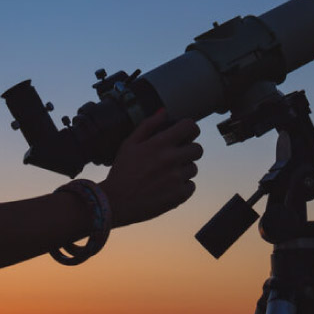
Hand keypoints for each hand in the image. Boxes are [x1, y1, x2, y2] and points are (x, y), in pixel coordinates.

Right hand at [100, 111, 202, 226]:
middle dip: (188, 150)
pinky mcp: (179, 195)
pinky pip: (191, 186)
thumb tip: (164, 111)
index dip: (189, 129)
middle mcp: (171, 159)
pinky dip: (182, 187)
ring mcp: (176, 178)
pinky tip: (167, 187)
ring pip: (193, 168)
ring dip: (183, 170)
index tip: (185, 134)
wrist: (115, 202)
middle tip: (175, 156)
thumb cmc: (121, 171)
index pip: (190, 126)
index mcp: (160, 143)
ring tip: (165, 175)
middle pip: (198, 149)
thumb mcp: (129, 144)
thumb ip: (148, 125)